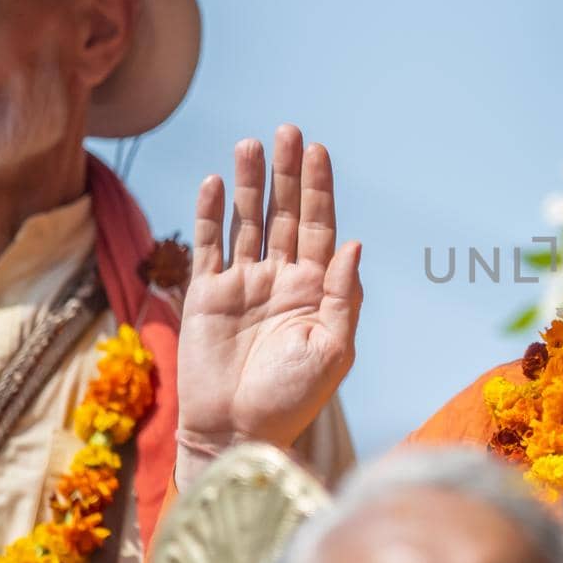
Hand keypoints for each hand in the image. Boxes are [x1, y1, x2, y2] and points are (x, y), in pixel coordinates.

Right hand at [177, 124, 361, 451]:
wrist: (238, 432)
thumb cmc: (292, 398)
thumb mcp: (332, 350)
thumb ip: (344, 296)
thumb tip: (355, 243)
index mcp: (316, 289)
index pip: (321, 227)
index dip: (319, 189)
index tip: (318, 151)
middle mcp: (281, 279)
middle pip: (285, 214)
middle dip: (286, 174)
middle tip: (286, 131)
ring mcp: (243, 284)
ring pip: (246, 222)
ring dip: (247, 184)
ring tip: (249, 144)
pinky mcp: (207, 295)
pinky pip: (208, 247)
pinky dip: (209, 215)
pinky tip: (212, 182)